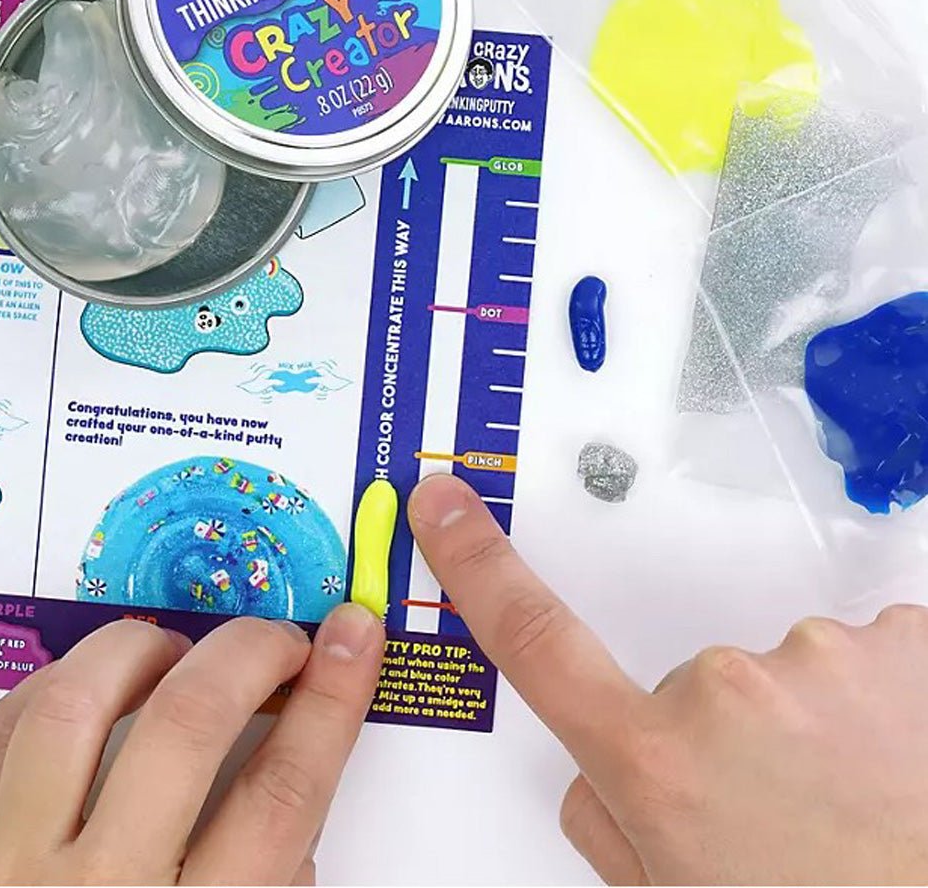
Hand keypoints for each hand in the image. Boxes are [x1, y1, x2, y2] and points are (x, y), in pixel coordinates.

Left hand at [0, 606, 383, 885]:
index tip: (350, 641)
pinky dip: (50, 685)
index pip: (282, 794)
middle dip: (251, 652)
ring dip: (142, 650)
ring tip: (173, 651)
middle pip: (187, 727)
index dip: (330, 701)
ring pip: (76, 706)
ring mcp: (5, 874)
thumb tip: (291, 785)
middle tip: (276, 640)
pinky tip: (87, 682)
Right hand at [409, 474, 927, 885]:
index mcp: (655, 760)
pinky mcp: (897, 642)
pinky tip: (897, 772)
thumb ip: (613, 820)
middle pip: (689, 685)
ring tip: (850, 807)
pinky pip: (858, 660)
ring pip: (776, 677)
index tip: (444, 506)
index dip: (477, 564)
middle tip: (774, 821)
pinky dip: (872, 705)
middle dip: (717, 740)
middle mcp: (724, 691)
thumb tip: (600, 769)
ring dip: (801, 729)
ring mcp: (815, 659)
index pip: (533, 639)